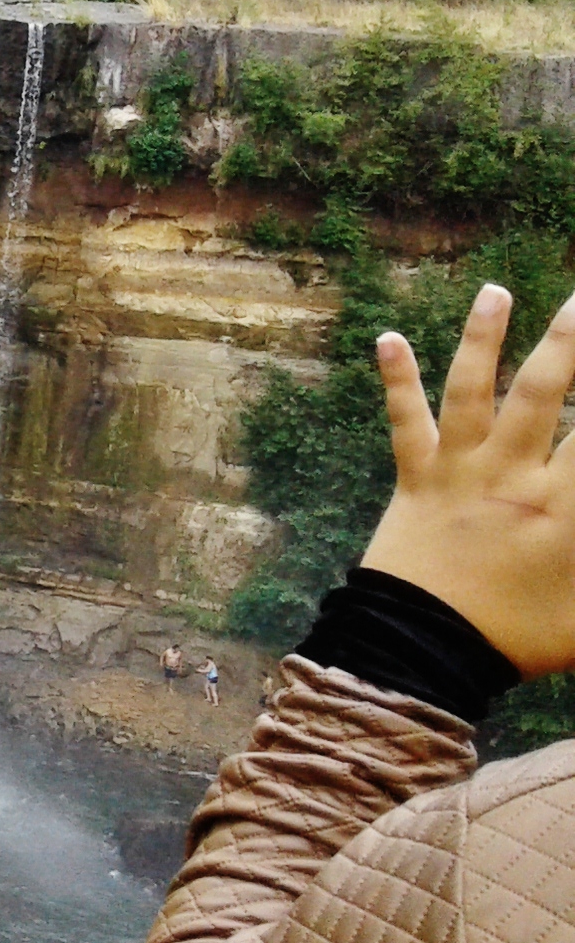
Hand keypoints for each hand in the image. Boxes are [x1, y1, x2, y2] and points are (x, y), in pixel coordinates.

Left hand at [364, 283, 574, 677]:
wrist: (422, 652)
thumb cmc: (520, 638)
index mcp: (566, 508)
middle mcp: (512, 477)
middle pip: (546, 393)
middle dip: (572, 341)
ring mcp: (459, 473)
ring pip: (474, 392)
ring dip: (482, 337)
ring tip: (494, 290)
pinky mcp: (415, 480)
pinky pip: (404, 423)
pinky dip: (395, 381)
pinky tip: (385, 338)